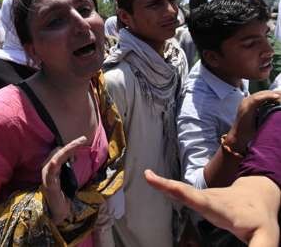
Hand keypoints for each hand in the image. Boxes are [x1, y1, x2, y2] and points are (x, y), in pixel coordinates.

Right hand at [42, 136, 88, 223]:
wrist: (59, 214)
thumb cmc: (63, 197)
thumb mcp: (68, 179)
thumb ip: (68, 168)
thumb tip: (74, 158)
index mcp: (51, 168)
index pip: (58, 151)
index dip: (70, 145)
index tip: (82, 139)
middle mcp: (47, 169)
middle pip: (57, 150)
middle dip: (71, 146)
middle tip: (83, 142)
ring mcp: (47, 175)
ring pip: (57, 155)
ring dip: (70, 147)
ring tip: (80, 143)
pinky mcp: (50, 181)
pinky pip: (54, 165)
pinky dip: (60, 157)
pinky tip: (70, 153)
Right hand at [145, 170, 279, 246]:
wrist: (257, 197)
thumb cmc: (260, 220)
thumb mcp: (266, 237)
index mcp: (222, 209)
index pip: (203, 202)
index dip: (186, 195)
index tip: (172, 188)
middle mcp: (208, 199)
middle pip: (186, 192)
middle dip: (168, 185)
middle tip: (148, 176)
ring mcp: (200, 196)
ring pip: (179, 189)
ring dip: (162, 184)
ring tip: (148, 176)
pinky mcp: (195, 197)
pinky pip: (177, 191)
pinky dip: (163, 186)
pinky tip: (150, 179)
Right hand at [224, 90, 280, 153]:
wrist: (238, 136)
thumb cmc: (249, 130)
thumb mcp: (258, 118)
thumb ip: (264, 111)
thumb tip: (276, 109)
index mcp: (248, 103)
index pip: (262, 95)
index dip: (272, 94)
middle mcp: (246, 101)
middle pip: (262, 93)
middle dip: (274, 93)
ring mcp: (245, 103)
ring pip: (261, 94)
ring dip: (272, 94)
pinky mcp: (246, 107)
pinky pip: (257, 99)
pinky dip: (267, 97)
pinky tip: (276, 97)